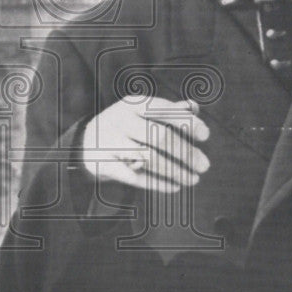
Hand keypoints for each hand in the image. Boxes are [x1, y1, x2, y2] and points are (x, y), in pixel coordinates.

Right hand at [81, 95, 209, 193]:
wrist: (85, 143)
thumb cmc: (125, 126)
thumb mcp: (142, 112)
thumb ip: (168, 109)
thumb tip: (194, 107)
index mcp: (133, 104)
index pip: (164, 109)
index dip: (187, 122)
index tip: (205, 136)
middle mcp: (120, 120)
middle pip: (159, 136)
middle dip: (186, 152)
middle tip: (205, 166)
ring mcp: (111, 143)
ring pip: (149, 158)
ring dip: (175, 171)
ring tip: (193, 179)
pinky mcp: (105, 165)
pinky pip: (135, 177)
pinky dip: (158, 183)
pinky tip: (175, 187)